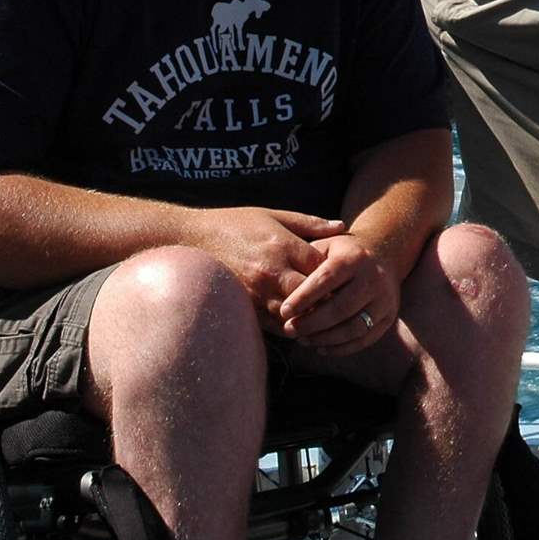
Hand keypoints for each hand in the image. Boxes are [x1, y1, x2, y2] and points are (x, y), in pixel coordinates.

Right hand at [197, 208, 345, 319]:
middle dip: (325, 300)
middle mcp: (272, 272)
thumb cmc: (237, 224)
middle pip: (312, 296)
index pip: (323, 270)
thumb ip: (310, 223)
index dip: (336, 276)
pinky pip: (273, 324)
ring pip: (294, 315)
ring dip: (307, 316)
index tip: (344, 277)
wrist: (194, 238)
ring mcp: (256, 292)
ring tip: (320, 314)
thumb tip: (342, 227)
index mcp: (283, 246)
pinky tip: (296, 319)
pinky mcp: (244, 306)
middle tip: (337, 300)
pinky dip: (287, 323)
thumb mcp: (275, 215)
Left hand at [277, 233, 397, 354]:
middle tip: (290, 330)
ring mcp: (384, 299)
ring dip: (325, 338)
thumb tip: (283, 289)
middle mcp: (373, 278)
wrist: (383, 255)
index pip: (326, 280)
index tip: (284, 311)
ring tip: (303, 340)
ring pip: (353, 327)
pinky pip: (364, 339)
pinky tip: (321, 347)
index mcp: (354, 258)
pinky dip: (341, 348)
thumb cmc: (343, 253)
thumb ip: (308, 264)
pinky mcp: (389, 317)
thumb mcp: (326, 247)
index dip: (304, 298)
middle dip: (312, 323)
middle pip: (340, 308)